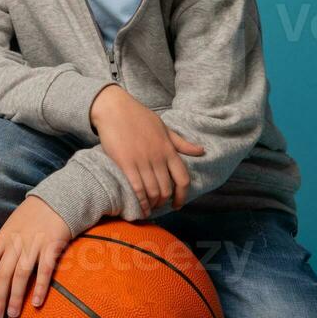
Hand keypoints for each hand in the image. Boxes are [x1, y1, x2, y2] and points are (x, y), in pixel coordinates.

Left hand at [0, 196, 73, 317]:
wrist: (57, 198)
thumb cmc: (32, 218)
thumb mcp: (11, 228)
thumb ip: (3, 248)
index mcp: (2, 238)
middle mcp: (15, 242)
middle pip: (2, 274)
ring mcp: (33, 243)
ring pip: (20, 274)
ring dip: (15, 296)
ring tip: (12, 314)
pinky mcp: (51, 245)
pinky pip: (44, 269)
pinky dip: (40, 287)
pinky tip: (36, 302)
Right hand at [88, 85, 205, 214]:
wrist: (115, 108)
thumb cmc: (140, 117)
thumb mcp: (164, 128)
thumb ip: (181, 143)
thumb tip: (201, 151)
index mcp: (169, 149)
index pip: (183, 178)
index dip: (183, 195)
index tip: (178, 203)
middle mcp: (158, 157)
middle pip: (167, 189)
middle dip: (164, 202)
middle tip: (159, 206)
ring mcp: (142, 160)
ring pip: (152, 191)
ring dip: (152, 204)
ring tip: (149, 208)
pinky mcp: (126, 163)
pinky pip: (137, 188)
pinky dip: (140, 202)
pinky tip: (140, 208)